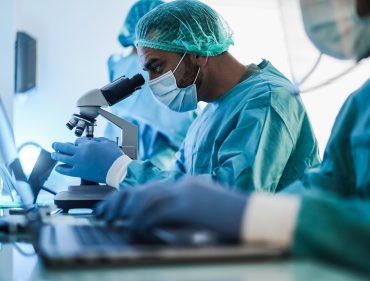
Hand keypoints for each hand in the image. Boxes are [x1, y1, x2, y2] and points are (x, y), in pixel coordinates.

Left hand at [51, 137, 122, 182]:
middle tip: (54, 145)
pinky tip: (58, 168)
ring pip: (62, 158)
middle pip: (64, 147)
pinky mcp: (79, 172)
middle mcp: (80, 152)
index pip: (78, 140)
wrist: (117, 170)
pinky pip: (65, 170)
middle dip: (58, 145)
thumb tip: (91, 141)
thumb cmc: (115, 156)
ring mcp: (78, 163)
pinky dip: (60, 169)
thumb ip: (98, 140)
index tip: (78, 144)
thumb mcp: (108, 142)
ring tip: (53, 154)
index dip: (78, 142)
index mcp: (88, 144)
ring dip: (56, 155)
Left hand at [96, 176, 248, 240]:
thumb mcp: (204, 213)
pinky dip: (141, 220)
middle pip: (145, 189)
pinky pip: (158, 211)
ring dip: (126, 210)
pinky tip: (131, 228)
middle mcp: (185, 185)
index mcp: (188, 186)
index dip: (130, 197)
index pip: (152, 188)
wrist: (256, 216)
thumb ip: (184, 213)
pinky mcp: (190, 204)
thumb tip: (162, 222)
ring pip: (147, 197)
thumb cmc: (234, 218)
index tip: (116, 207)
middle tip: (102, 212)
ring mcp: (187, 193)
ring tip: (109, 220)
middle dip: (120, 200)